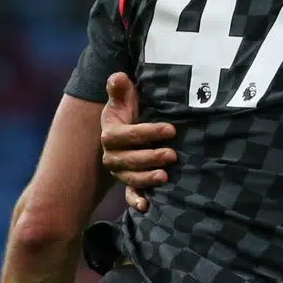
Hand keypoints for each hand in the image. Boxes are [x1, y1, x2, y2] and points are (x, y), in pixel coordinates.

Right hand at [100, 72, 175, 212]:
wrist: (125, 132)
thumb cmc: (128, 112)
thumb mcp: (124, 99)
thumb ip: (119, 89)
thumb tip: (118, 76)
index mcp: (110, 133)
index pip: (125, 135)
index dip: (147, 132)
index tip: (170, 129)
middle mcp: (111, 154)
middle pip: (128, 159)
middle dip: (150, 157)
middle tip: (172, 154)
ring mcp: (120, 170)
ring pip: (130, 177)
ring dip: (146, 178)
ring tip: (165, 176)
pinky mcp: (128, 182)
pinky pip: (128, 194)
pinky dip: (136, 200)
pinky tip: (147, 206)